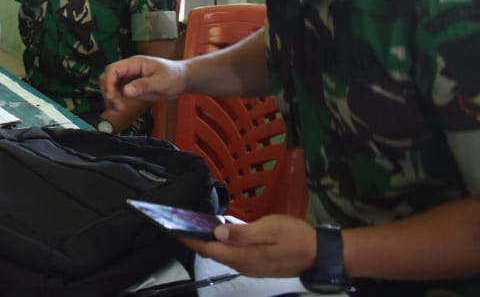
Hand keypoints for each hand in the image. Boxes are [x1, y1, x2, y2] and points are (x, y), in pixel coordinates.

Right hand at [101, 56, 187, 111]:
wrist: (182, 79)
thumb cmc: (174, 76)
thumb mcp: (161, 81)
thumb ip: (143, 85)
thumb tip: (126, 91)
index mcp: (135, 63)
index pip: (113, 69)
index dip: (109, 83)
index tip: (112, 96)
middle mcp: (129, 69)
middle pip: (108, 77)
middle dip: (108, 91)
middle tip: (116, 106)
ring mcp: (129, 78)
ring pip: (110, 85)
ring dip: (110, 97)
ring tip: (118, 109)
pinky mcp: (131, 86)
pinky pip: (117, 92)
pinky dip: (115, 100)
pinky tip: (120, 108)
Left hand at [180, 216, 316, 278]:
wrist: (320, 254)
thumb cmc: (294, 236)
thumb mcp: (269, 229)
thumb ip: (241, 233)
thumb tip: (216, 233)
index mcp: (243, 257)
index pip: (208, 250)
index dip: (190, 240)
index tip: (173, 229)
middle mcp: (243, 266)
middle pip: (212, 254)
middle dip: (195, 241)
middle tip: (181, 224)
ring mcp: (250, 268)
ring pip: (222, 256)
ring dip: (208, 244)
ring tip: (195, 227)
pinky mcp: (257, 266)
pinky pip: (233, 257)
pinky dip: (221, 247)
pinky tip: (219, 236)